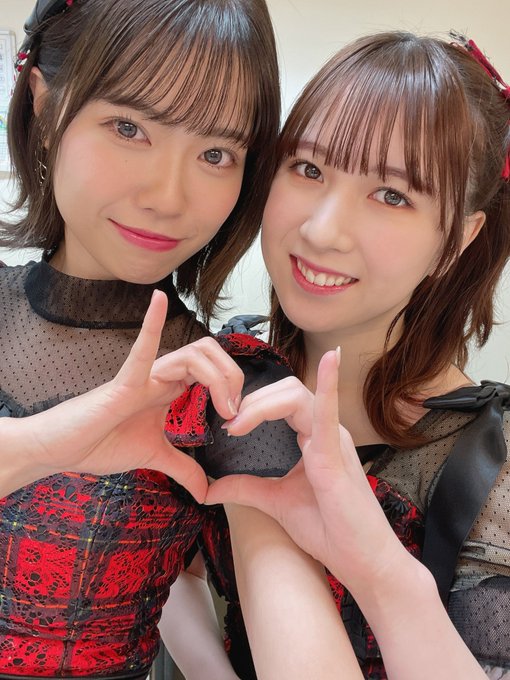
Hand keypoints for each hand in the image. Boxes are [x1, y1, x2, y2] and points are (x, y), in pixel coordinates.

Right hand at [5, 291, 243, 501]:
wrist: (64, 450)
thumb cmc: (102, 443)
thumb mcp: (155, 457)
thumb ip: (183, 469)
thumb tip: (206, 491)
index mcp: (170, 388)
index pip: (211, 368)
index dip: (232, 385)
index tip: (236, 417)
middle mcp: (161, 375)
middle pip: (208, 354)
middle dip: (232, 376)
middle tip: (234, 410)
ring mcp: (144, 376)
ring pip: (191, 355)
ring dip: (218, 376)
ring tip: (224, 406)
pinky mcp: (124, 384)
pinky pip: (140, 351)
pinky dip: (150, 324)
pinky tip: (156, 300)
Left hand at [206, 350, 406, 593]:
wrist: (362, 562)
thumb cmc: (330, 531)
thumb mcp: (277, 502)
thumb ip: (246, 489)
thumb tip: (210, 488)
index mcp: (314, 436)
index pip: (281, 401)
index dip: (253, 406)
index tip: (229, 427)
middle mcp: (326, 430)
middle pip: (286, 391)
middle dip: (252, 402)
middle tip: (229, 427)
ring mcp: (334, 439)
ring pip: (296, 396)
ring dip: (262, 404)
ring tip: (238, 425)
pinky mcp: (335, 455)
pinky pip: (328, 412)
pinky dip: (329, 384)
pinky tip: (330, 359)